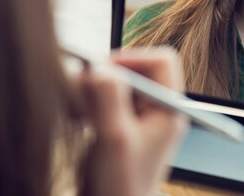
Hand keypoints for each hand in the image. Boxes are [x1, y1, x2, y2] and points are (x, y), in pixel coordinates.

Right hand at [79, 47, 187, 195]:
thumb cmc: (121, 184)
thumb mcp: (115, 137)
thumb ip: (109, 98)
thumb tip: (100, 67)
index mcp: (168, 109)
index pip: (160, 62)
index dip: (133, 59)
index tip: (103, 68)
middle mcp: (156, 109)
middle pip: (134, 69)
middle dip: (105, 74)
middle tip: (81, 85)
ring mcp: (138, 117)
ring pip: (114, 83)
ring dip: (92, 89)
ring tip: (76, 107)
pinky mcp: (120, 124)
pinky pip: (103, 99)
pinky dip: (87, 102)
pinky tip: (75, 117)